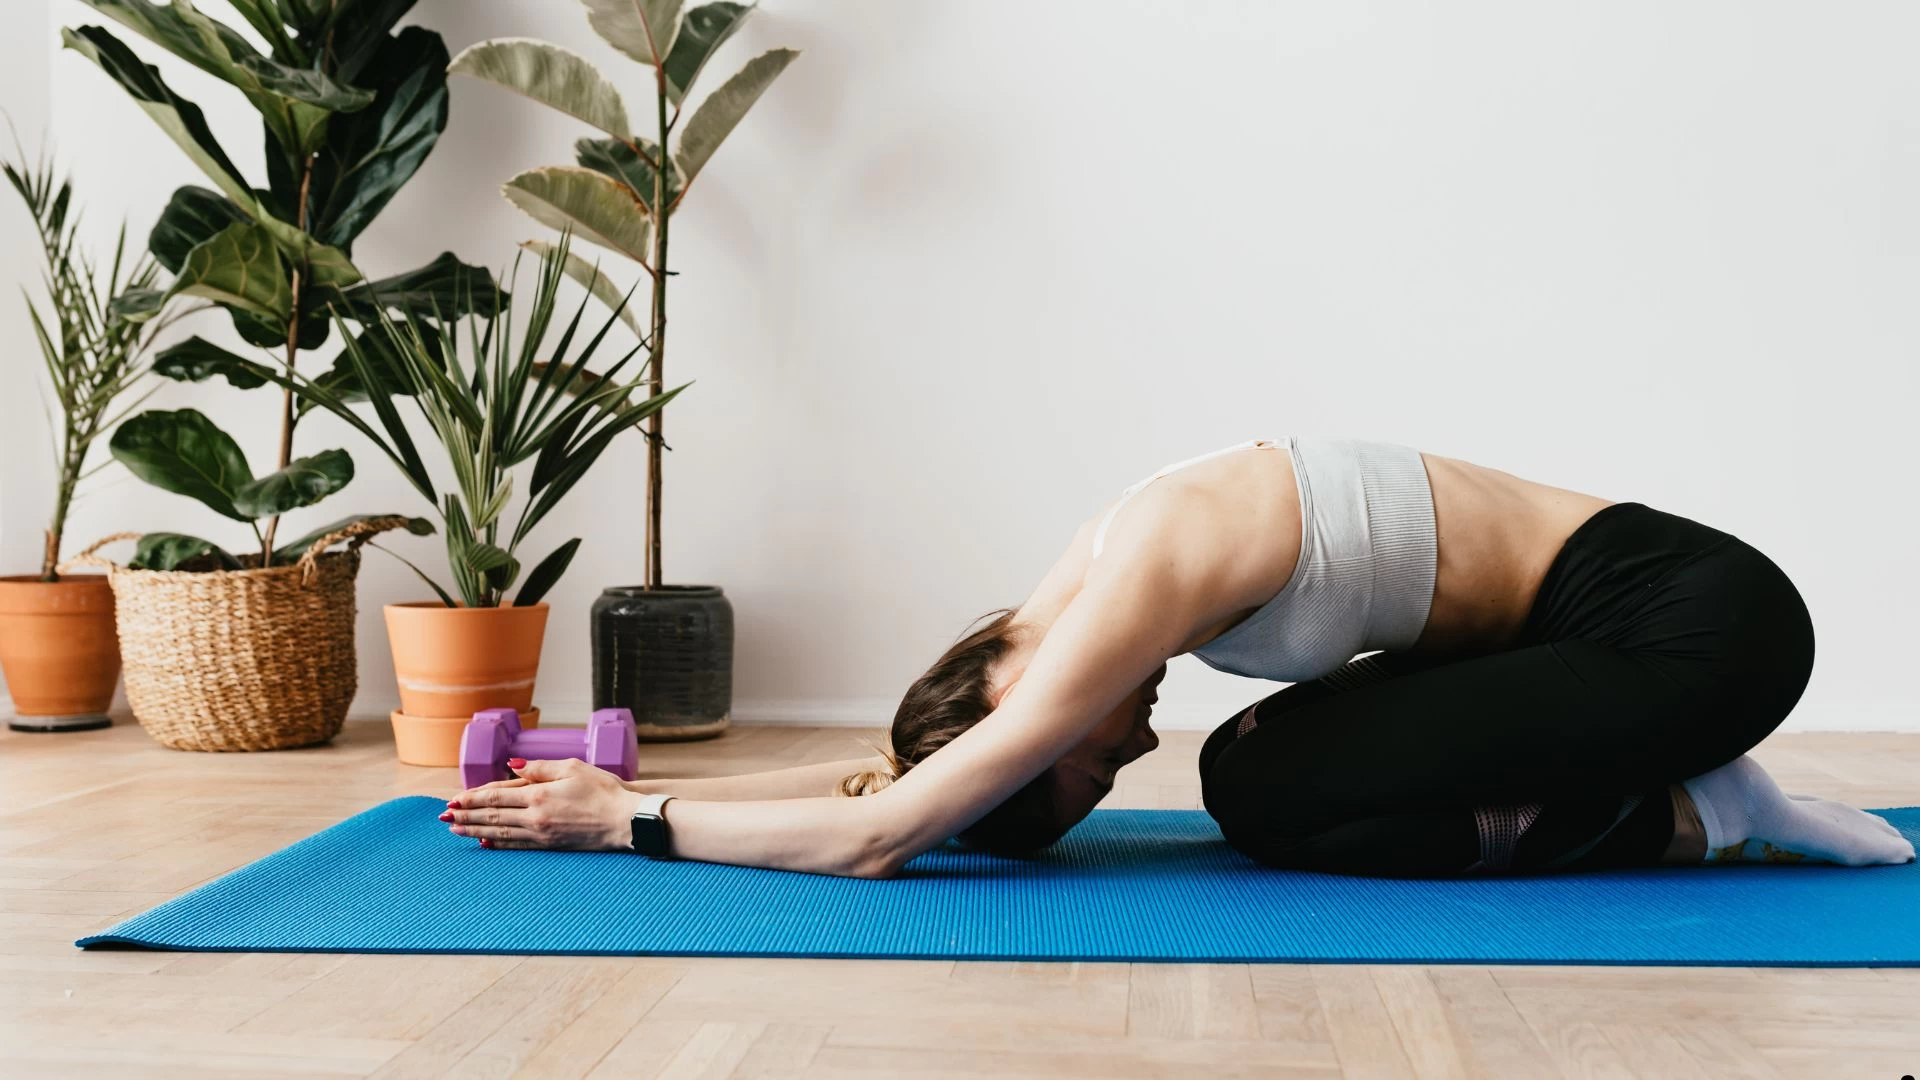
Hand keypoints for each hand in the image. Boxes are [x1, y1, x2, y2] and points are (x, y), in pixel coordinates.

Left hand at [443, 759, 643, 850]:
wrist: (625, 820)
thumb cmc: (604, 790)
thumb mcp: (572, 768)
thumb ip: (539, 767)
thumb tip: (511, 766)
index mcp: (539, 794)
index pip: (496, 795)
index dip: (472, 797)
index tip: (454, 798)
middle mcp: (535, 817)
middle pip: (492, 815)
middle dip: (466, 815)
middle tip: (444, 815)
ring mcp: (542, 834)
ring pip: (500, 832)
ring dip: (475, 830)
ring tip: (456, 829)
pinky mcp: (551, 846)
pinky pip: (517, 846)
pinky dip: (498, 844)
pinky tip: (485, 843)